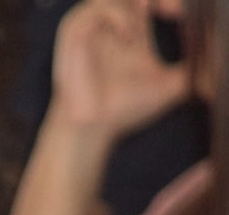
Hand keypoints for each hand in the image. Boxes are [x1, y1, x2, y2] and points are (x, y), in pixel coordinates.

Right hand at [50, 0, 190, 142]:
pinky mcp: (75, 36)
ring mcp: (92, 30)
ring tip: (143, 28)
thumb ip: (194, 71)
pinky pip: (92, 11)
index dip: (168, 1)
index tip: (181, 15)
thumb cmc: (126, 110)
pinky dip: (114, 16)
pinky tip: (128, 36)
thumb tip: (217, 63)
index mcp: (134, 32)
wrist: (94, 128)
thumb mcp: (173, 86)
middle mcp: (112, 27)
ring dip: (130, 7)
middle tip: (174, 11)